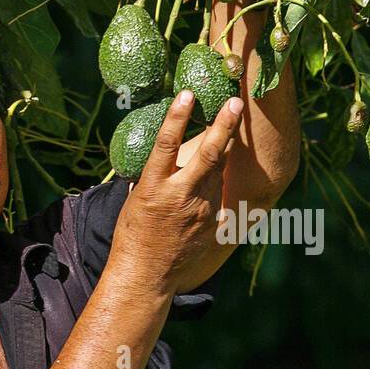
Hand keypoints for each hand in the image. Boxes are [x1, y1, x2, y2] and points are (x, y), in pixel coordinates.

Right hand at [115, 90, 243, 295]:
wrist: (147, 274)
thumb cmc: (134, 233)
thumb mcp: (136, 197)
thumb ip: (154, 174)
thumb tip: (163, 150)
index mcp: (154, 186)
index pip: (166, 143)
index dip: (177, 117)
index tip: (186, 94)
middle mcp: (181, 196)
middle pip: (209, 154)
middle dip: (224, 125)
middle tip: (236, 102)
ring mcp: (202, 210)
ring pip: (219, 172)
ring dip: (225, 149)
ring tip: (232, 125)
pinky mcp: (215, 224)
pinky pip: (221, 195)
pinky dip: (221, 182)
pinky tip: (225, 172)